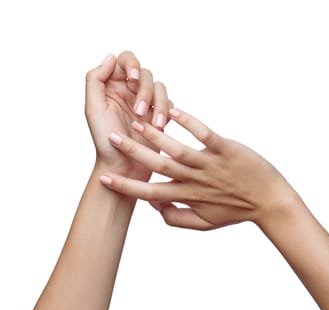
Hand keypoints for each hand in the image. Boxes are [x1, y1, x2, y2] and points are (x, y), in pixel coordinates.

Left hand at [85, 51, 170, 180]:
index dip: (131, 64)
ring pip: (160, 88)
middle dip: (145, 91)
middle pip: (146, 74)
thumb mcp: (93, 109)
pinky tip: (159, 127)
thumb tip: (111, 57)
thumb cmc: (106, 142)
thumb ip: (96, 80)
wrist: (123, 167)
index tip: (132, 79)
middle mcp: (129, 92)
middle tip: (138, 112)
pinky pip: (169, 104)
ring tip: (153, 125)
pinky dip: (166, 113)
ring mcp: (145, 104)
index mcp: (112, 87)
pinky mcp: (158, 116)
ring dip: (158, 104)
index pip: (125, 60)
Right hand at [99, 109, 298, 228]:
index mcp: (188, 196)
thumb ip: (175, 218)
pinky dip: (189, 122)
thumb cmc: (236, 211)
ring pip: (178, 149)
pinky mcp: (227, 149)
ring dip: (156, 136)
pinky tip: (174, 112)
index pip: (150, 193)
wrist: (271, 202)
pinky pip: (205, 134)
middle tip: (112, 138)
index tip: (104, 179)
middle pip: (159, 166)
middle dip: (133, 153)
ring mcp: (211, 163)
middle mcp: (196, 180)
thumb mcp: (204, 224)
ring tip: (136, 122)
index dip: (126, 188)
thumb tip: (153, 206)